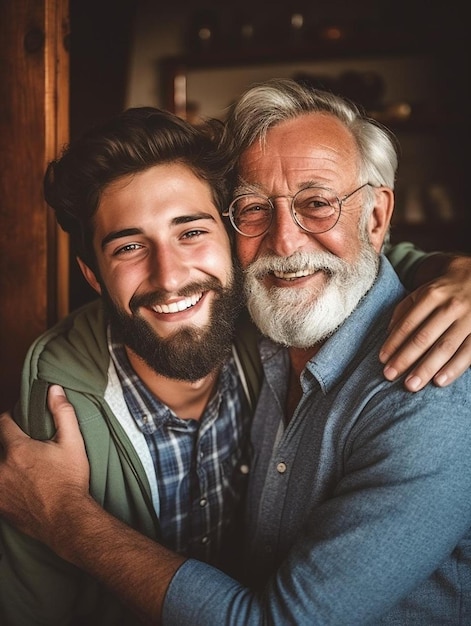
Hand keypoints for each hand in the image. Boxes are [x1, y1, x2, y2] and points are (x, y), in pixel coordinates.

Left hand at [0, 385, 89, 545]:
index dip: (10, 418)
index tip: (17, 420)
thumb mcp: (73, 442)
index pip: (3, 423)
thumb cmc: (70, 481)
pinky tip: (19, 485)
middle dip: (7, 443)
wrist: (66, 519)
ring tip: (20, 466)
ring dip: (5, 464)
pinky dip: (5, 483)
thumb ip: (62, 412)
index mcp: (17, 449)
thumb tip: (54, 389)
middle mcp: (2, 468)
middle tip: (23, 447)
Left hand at [380, 256, 470, 390]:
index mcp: (432, 295)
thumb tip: (388, 336)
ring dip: (426, 368)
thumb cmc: (443, 291)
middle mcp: (451, 307)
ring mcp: (469, 320)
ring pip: (445, 347)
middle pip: (424, 337)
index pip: (408, 323)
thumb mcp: (422, 292)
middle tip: (390, 376)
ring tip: (411, 385)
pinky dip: (453, 369)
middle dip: (405, 359)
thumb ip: (403, 312)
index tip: (382, 360)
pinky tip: (439, 381)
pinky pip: (468, 353)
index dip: (393, 343)